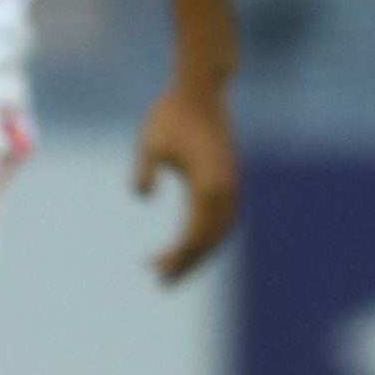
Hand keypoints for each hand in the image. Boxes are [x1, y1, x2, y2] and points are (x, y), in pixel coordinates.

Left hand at [131, 79, 239, 284]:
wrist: (199, 90)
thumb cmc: (169, 114)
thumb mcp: (149, 143)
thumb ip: (144, 172)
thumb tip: (141, 196)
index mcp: (208, 185)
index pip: (193, 235)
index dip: (174, 256)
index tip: (151, 267)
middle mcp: (226, 189)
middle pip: (210, 240)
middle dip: (187, 264)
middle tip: (162, 284)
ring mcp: (232, 184)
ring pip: (220, 231)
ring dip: (200, 253)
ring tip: (175, 270)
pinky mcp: (231, 178)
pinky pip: (223, 217)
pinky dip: (209, 236)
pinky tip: (192, 243)